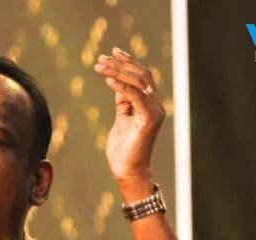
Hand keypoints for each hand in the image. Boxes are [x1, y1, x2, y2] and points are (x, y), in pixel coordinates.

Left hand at [93, 47, 164, 184]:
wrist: (127, 171)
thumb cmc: (123, 149)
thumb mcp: (121, 119)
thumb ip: (123, 102)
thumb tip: (116, 84)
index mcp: (150, 105)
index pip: (142, 76)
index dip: (128, 62)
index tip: (111, 52)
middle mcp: (156, 105)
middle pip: (141, 75)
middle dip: (120, 64)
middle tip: (100, 59)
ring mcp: (154, 112)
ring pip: (139, 82)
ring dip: (118, 71)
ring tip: (100, 66)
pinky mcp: (148, 120)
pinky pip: (135, 97)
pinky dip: (121, 86)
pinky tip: (107, 80)